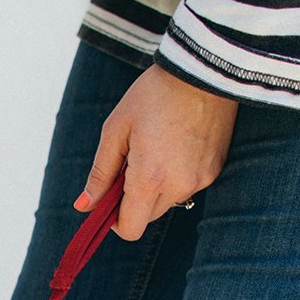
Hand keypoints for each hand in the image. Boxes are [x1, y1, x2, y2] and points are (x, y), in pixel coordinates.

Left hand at [76, 65, 238, 240]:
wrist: (202, 70)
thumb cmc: (153, 95)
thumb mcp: (116, 130)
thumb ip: (100, 172)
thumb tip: (84, 206)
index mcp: (149, 178)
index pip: (129, 229)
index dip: (114, 220)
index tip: (109, 200)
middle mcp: (178, 186)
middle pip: (147, 217)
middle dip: (133, 200)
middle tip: (130, 164)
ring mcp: (200, 179)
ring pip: (168, 201)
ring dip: (156, 187)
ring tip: (156, 149)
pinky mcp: (215, 169)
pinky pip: (188, 186)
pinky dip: (176, 175)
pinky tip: (176, 145)